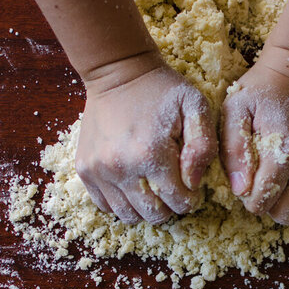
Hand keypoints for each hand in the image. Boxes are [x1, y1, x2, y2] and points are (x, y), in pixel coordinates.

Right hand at [75, 57, 216, 224]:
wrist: (118, 72)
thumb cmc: (162, 90)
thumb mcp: (195, 107)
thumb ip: (203, 146)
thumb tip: (193, 183)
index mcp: (151, 154)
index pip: (179, 202)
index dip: (190, 199)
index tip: (191, 185)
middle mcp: (120, 167)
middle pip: (153, 214)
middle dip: (169, 207)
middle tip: (172, 188)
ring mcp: (98, 171)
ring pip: (128, 216)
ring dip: (145, 208)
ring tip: (153, 188)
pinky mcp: (85, 170)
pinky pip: (105, 205)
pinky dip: (122, 203)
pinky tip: (133, 185)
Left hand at [220, 47, 288, 224]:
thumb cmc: (263, 88)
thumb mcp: (236, 110)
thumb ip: (233, 151)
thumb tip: (240, 190)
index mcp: (284, 151)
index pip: (261, 202)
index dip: (248, 198)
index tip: (246, 182)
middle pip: (285, 213)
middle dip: (268, 205)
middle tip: (262, 184)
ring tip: (280, 186)